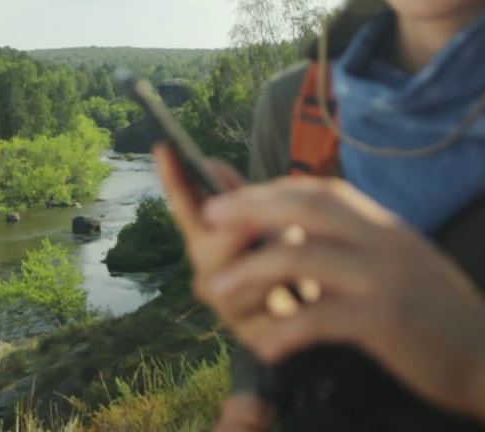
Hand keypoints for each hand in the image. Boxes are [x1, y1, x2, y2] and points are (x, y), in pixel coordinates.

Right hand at [152, 144, 315, 317]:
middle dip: (229, 237)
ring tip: (291, 262)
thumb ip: (242, 196)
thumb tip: (210, 164)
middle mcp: (210, 272)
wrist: (320, 299)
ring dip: (263, 274)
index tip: (164, 148)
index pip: (186, 206)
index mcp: (210, 238)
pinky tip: (296, 299)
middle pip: (204, 252)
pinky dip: (279, 309)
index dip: (174, 181)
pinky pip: (260, 324)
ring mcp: (228, 305)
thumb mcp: (268, 216)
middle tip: (255, 224)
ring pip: (230, 291)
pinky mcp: (251, 335)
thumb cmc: (285, 250)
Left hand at [196, 175, 484, 423]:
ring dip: (252, 271)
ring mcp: (385, 277)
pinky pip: (323, 318)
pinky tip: (265, 347)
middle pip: (306, 206)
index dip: (269, 190)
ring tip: (217, 288)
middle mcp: (384, 240)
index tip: (231, 198)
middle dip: (250, 207)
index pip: (320, 190)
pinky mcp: (387, 321)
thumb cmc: (439, 315)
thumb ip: (359, 242)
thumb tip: (306, 229)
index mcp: (384, 225)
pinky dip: (287, 330)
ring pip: (303, 257)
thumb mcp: (401, 262)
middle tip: (207, 215)